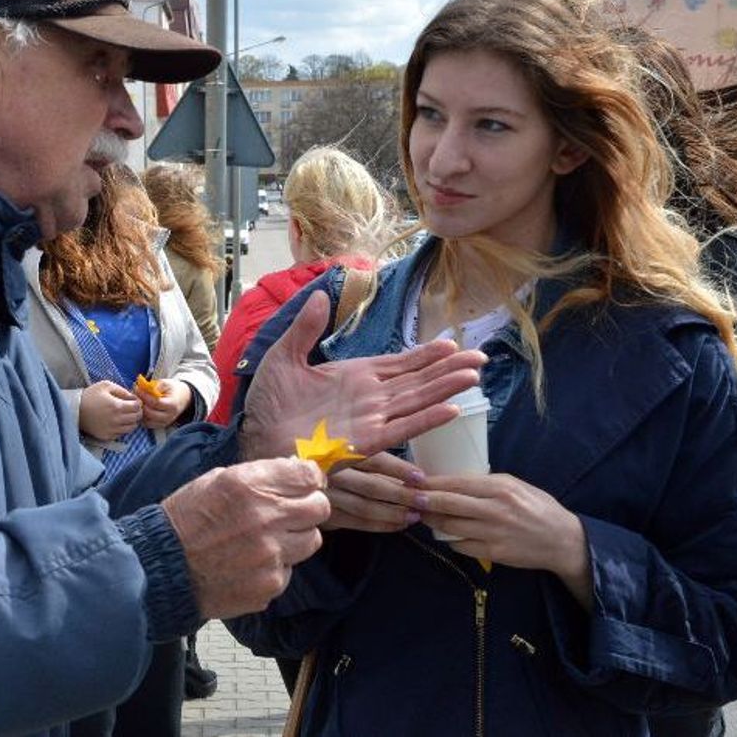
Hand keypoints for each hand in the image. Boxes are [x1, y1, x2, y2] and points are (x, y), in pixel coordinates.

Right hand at [78, 380, 141, 440]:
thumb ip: (123, 390)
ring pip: (132, 427)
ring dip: (132, 421)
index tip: (134, 400)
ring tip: (126, 415)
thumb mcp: (106, 386)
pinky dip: (123, 428)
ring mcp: (112, 430)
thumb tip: (134, 397)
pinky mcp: (107, 436)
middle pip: (137, 418)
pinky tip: (117, 422)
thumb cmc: (91, 395)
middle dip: (137, 411)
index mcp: (117, 406)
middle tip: (131, 408)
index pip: (137, 407)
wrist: (75, 409)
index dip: (138, 402)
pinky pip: (122, 434)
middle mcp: (117, 420)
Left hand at [139, 378, 191, 428]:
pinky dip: (143, 417)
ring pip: (147, 421)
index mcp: (172, 405)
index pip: (155, 402)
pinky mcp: (161, 426)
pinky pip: (148, 424)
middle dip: (141, 404)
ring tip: (139, 402)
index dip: (144, 395)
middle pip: (150, 413)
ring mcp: (165, 422)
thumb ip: (154, 386)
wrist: (182, 398)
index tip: (137, 388)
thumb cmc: (172, 389)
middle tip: (136, 395)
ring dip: (141, 411)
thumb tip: (141, 387)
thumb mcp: (166, 383)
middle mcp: (169, 416)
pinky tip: (142, 408)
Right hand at [162, 458, 330, 618]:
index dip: (309, 479)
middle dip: (307, 508)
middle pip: (319, 508)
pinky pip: (289, 570)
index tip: (305, 484)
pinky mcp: (270, 585)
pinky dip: (275, 567)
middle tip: (289, 512)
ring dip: (295, 538)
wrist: (161, 568)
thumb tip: (295, 473)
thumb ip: (259, 476)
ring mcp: (271, 555)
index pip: (308, 476)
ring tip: (266, 540)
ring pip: (311, 541)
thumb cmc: (186, 519)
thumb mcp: (217, 480)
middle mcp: (265, 519)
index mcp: (250, 485)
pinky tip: (250, 564)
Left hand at [240, 291, 486, 461]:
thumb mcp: (284, 356)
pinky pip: (401, 429)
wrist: (256, 437)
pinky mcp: (364, 441)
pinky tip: (449, 410)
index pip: (399, 364)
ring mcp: (370, 419)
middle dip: (449, 369)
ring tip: (473, 377)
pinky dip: (425, 420)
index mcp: (355, 376)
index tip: (452, 344)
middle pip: (418, 380)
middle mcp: (369, 398)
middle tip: (480, 358)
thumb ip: (305, 328)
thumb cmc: (268, 404)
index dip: (426, 354)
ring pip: (416, 401)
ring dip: (444, 390)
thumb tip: (321, 295)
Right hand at [323, 452, 421, 532]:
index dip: (399, 469)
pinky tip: (397, 525)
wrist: (289, 480)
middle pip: (373, 486)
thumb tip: (403, 465)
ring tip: (414, 516)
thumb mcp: (337, 446)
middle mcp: (331, 472)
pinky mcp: (325, 513)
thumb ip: (363, 451)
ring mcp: (327, 495)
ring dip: (393, 513)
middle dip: (402, 495)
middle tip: (425, 500)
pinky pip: (356, 522)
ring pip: (365, 507)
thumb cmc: (321, 458)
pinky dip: (379, 525)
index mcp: (338, 451)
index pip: (374, 460)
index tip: (420, 477)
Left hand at [412, 473, 591, 607]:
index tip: (413, 479)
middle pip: (448, 504)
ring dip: (431, 520)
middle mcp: (495, 509)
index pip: (456, 483)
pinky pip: (461, 545)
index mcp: (500, 488)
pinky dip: (449, 538)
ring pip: (450, 526)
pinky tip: (443, 533)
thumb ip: (487, 483)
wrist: (563, 541)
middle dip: (422, 500)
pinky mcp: (494, 553)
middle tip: (406, 497)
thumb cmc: (538, 508)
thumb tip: (454, 481)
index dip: (431, 482)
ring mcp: (494, 533)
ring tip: (420, 514)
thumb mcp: (516, 485)